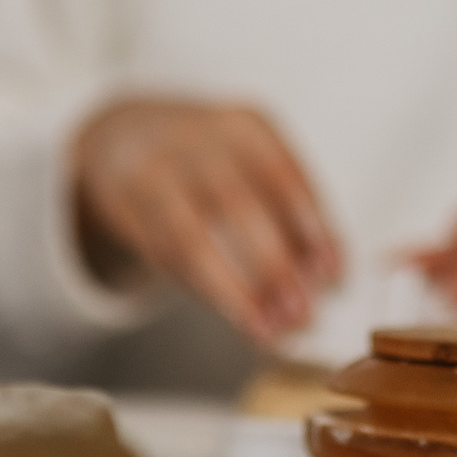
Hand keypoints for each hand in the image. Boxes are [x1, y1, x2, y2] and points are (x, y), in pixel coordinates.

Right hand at [69, 98, 341, 346]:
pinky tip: (232, 314)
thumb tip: (324, 276)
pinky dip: (202, 290)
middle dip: (273, 264)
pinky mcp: (124, 209)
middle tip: (302, 312)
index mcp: (244, 126)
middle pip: (236, 204)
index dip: (312, 227)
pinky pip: (164, 256)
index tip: (334, 275)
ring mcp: (153, 174)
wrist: (121, 141)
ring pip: (191, 239)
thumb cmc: (209, 162)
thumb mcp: (250, 164)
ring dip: (233, 291)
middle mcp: (195, 142)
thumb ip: (287, 212)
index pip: (283, 175)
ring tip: (266, 329)